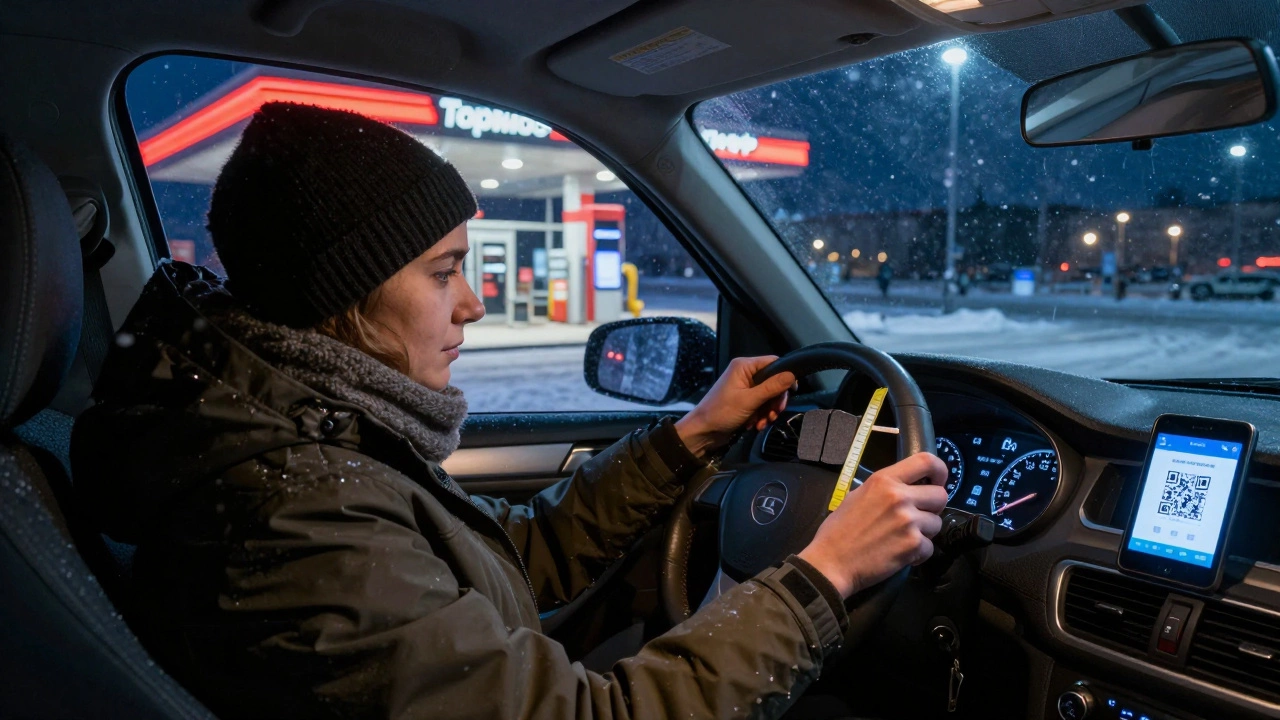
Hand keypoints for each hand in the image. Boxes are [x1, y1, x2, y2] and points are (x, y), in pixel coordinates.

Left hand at [674, 356, 794, 457]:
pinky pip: (761, 405)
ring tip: (762, 422)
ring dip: (768, 411)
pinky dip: (761, 415)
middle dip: (775, 400)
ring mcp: (744, 388)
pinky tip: (755, 425)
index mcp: (744, 366)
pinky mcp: (744, 401)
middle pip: (773, 382)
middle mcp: (745, 374)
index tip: (793, 391)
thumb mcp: (749, 400)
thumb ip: (771, 388)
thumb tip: (792, 376)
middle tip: (774, 413)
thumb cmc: (721, 412)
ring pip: (768, 396)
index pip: (773, 363)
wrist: (703, 432)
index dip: (786, 376)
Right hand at [798, 452, 948, 597]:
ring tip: (903, 538)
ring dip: (925, 532)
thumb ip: (884, 489)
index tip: (938, 481)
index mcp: (884, 480)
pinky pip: (930, 547)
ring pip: (937, 523)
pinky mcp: (912, 545)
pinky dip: (918, 554)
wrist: (831, 562)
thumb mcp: (857, 496)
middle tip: (917, 517)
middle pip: (940, 495)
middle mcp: (899, 497)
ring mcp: (908, 521)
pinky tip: (901, 554)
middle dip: (932, 508)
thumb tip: (906, 488)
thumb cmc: (838, 530)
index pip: (926, 461)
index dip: (940, 470)